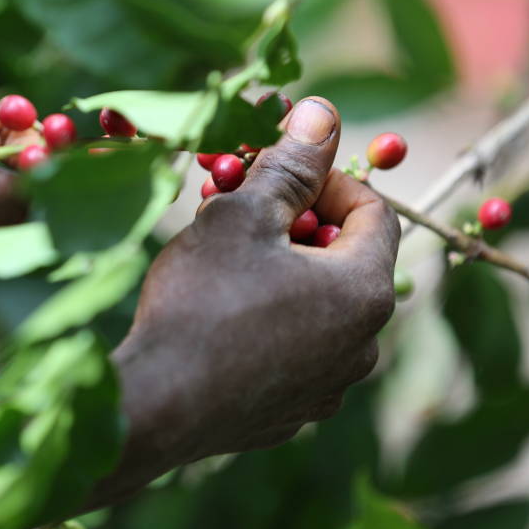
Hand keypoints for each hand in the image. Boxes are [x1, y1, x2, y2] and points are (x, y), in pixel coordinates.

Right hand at [109, 97, 399, 491]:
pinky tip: (219, 319)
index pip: (375, 214)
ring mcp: (327, 388)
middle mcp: (362, 346)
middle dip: (299, 227)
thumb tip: (322, 113)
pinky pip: (292, 354)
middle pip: (344, 263)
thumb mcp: (243, 215)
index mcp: (364, 291)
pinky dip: (269, 326)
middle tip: (246, 211)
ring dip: (284, 277)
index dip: (329, 179)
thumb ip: (291, 164)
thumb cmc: (201, 302)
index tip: (281, 170)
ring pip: (317, 311)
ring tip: (228, 263)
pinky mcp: (289, 415)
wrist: (153, 407)